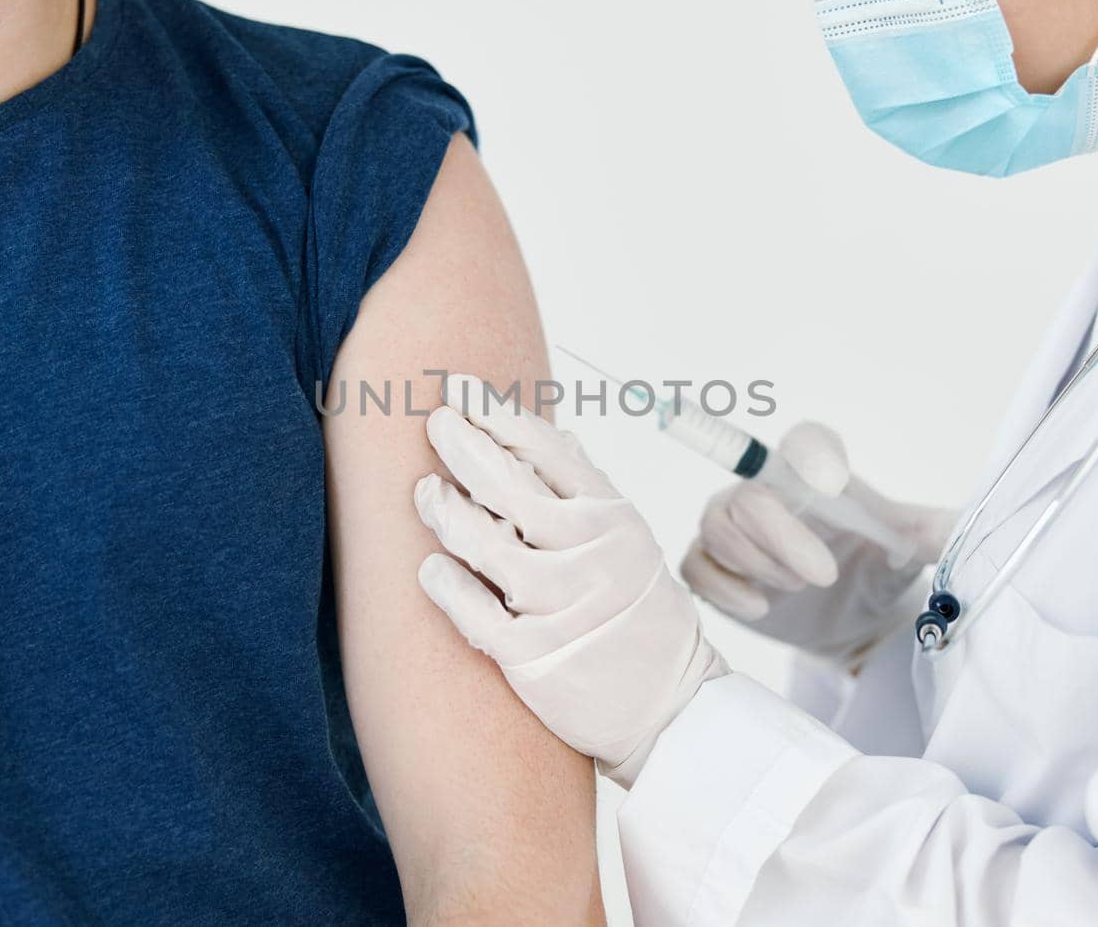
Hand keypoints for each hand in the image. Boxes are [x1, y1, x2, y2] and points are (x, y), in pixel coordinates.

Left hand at [413, 374, 727, 787]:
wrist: (672, 709)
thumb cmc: (642, 618)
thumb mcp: (632, 544)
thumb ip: (590, 494)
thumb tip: (558, 437)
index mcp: (614, 520)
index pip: (549, 452)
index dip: (499, 416)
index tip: (461, 389)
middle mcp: (592, 557)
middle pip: (513, 489)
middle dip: (466, 447)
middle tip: (435, 423)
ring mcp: (564, 607)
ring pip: (489, 549)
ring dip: (448, 514)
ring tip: (424, 493)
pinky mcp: (537, 658)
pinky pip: (479, 617)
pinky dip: (451, 589)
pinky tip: (431, 568)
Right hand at [680, 422, 956, 658]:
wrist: (848, 617)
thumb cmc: (876, 568)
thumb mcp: (913, 551)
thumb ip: (935, 535)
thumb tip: (965, 532)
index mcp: (817, 474)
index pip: (806, 443)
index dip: (813, 455)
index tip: (832, 482)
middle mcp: (767, 490)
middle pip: (751, 496)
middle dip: (784, 540)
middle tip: (823, 576)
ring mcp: (731, 526)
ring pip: (719, 528)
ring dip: (761, 564)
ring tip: (797, 588)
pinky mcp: (711, 564)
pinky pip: (697, 565)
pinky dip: (727, 588)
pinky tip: (763, 607)